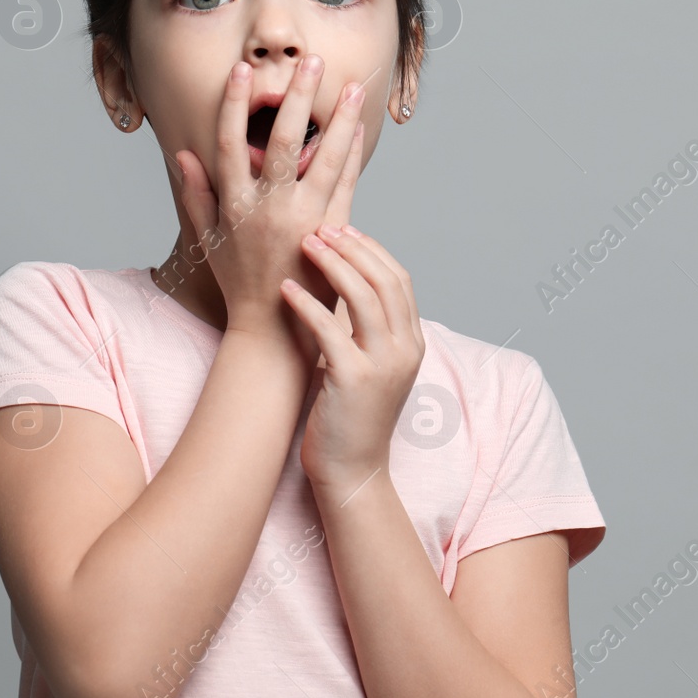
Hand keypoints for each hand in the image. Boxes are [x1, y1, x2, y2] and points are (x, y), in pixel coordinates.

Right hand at [173, 55, 367, 344]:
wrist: (273, 329)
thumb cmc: (239, 281)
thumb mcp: (208, 238)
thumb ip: (195, 193)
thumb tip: (183, 153)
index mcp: (233, 206)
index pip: (229, 144)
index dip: (233, 106)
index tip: (242, 71)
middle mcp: (266, 209)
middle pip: (281, 142)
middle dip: (295, 99)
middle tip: (309, 63)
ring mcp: (301, 220)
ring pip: (323, 159)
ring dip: (338, 119)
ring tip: (350, 86)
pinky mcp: (330, 232)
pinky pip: (345, 185)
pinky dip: (352, 154)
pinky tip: (357, 128)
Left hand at [280, 224, 426, 496]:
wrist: (352, 471)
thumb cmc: (350, 416)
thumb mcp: (369, 365)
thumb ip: (367, 329)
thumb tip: (344, 283)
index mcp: (412, 343)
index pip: (399, 279)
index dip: (371, 249)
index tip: (342, 229)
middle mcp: (405, 350)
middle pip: (385, 279)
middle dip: (352, 247)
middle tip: (321, 227)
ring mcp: (383, 365)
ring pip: (364, 297)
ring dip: (333, 265)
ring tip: (304, 245)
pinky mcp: (354, 381)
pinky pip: (331, 330)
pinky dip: (307, 304)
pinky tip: (285, 289)